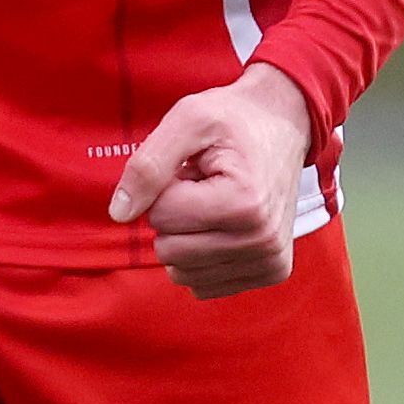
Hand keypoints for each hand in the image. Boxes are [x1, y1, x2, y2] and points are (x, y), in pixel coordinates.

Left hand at [107, 64, 313, 300]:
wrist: (284, 123)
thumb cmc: (232, 119)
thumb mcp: (187, 119)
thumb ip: (148, 165)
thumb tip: (119, 214)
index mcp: (244, 203)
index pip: (161, 216)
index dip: (164, 188)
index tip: (191, 167)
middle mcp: (262, 241)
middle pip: (170, 250)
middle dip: (172, 215)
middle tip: (199, 185)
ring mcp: (270, 261)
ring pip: (183, 272)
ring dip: (186, 235)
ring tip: (211, 201)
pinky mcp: (272, 271)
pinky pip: (204, 285)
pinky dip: (200, 256)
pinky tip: (221, 223)